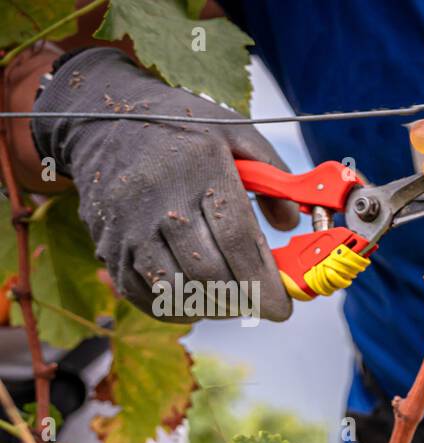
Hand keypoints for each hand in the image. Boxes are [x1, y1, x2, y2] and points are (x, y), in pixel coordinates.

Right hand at [30, 48, 297, 320]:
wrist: (99, 118)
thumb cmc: (180, 127)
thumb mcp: (235, 132)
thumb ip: (273, 174)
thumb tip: (289, 224)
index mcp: (200, 168)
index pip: (237, 238)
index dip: (263, 281)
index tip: (282, 307)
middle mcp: (159, 199)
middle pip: (208, 271)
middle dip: (243, 300)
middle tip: (262, 306)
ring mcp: (128, 225)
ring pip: (174, 290)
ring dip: (212, 308)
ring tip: (233, 303)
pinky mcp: (107, 244)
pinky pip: (143, 295)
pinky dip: (176, 309)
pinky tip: (198, 301)